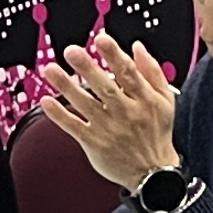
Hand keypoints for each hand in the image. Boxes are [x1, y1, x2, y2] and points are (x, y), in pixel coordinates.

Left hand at [42, 37, 181, 190]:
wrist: (153, 174)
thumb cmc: (157, 132)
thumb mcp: (166, 100)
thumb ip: (152, 71)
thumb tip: (136, 46)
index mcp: (145, 100)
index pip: (129, 74)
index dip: (114, 55)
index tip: (101, 39)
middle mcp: (127, 113)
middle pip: (105, 87)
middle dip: (88, 68)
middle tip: (71, 51)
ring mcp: (109, 129)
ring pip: (85, 104)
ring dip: (66, 86)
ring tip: (51, 70)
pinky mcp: (94, 143)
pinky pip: (74, 126)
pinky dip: (59, 115)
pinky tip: (46, 100)